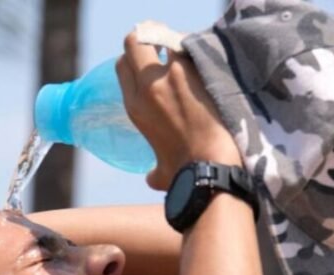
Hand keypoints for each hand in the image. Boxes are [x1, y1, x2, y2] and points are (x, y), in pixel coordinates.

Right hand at [116, 32, 241, 190]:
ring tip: (190, 51)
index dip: (135, 58)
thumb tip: (152, 178)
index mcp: (134, 106)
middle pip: (135, 42)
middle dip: (148, 38)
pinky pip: (191, 45)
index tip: (150, 60)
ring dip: (175, 41)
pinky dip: (197, 48)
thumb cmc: (186, 174)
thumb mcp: (161, 172)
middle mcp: (147, 86)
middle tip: (165, 44)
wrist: (211, 167)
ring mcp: (171, 75)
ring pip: (164, 37)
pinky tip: (208, 58)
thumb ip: (153, 171)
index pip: (123, 64)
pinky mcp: (196, 70)